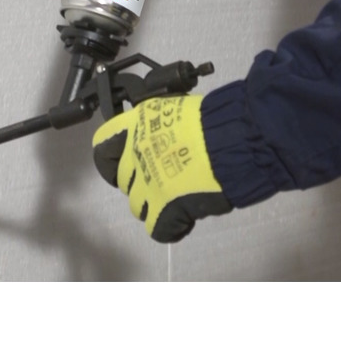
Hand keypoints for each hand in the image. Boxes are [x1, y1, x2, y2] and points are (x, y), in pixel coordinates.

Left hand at [92, 95, 230, 242]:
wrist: (237, 137)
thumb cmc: (217, 119)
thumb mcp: (178, 110)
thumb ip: (162, 128)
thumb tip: (166, 142)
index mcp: (137, 123)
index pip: (102, 146)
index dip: (112, 161)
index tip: (129, 166)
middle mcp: (136, 153)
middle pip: (124, 181)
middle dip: (142, 185)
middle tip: (168, 182)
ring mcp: (148, 182)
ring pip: (137, 207)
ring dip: (155, 206)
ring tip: (180, 201)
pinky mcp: (165, 207)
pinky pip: (157, 230)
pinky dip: (170, 229)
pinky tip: (185, 223)